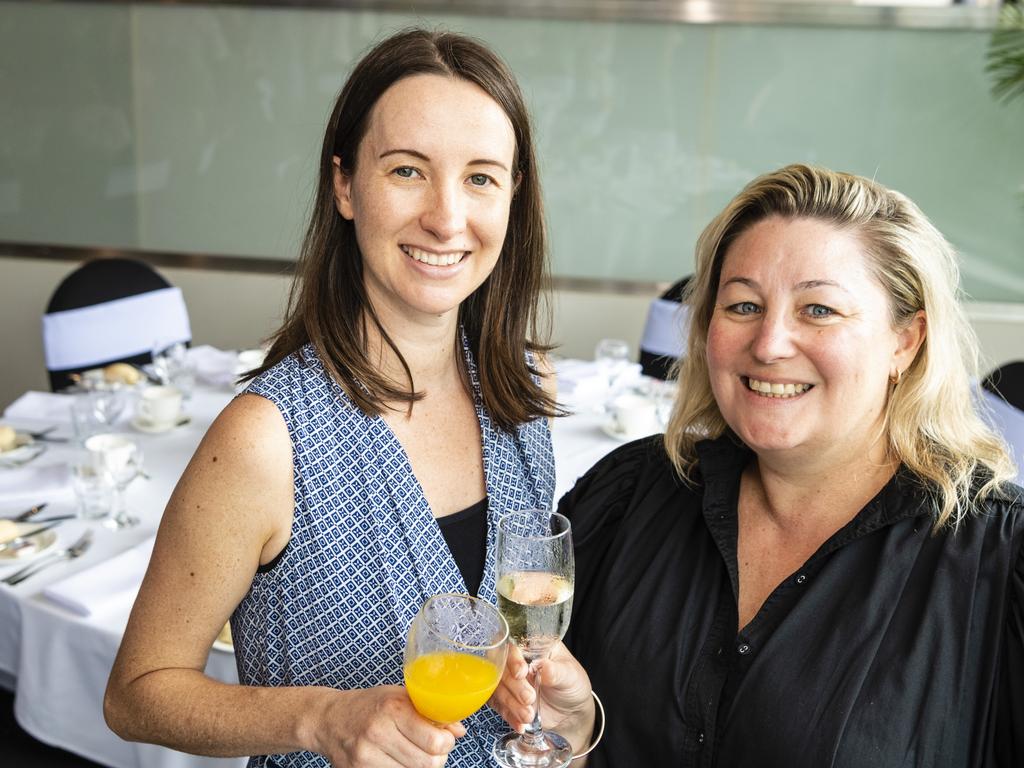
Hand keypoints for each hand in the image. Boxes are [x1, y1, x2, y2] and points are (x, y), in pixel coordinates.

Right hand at [312, 685, 464, 767]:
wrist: (329, 719)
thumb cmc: (369, 706)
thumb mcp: (400, 697)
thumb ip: (430, 712)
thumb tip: (459, 731)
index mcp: (393, 708)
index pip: (435, 741)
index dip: (446, 743)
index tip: (444, 738)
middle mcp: (378, 732)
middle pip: (428, 764)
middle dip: (437, 759)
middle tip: (432, 749)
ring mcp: (366, 756)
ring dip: (420, 767)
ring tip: (414, 754)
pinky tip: (398, 761)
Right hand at [489, 643, 593, 745]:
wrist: (571, 712)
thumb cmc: (572, 684)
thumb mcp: (570, 675)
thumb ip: (557, 671)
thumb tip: (545, 666)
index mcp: (530, 647)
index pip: (513, 647)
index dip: (513, 659)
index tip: (521, 673)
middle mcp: (515, 662)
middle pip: (501, 669)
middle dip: (514, 686)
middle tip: (529, 698)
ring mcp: (508, 681)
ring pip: (497, 689)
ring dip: (511, 704)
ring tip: (529, 715)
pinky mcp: (505, 700)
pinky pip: (499, 708)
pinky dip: (510, 717)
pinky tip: (521, 724)